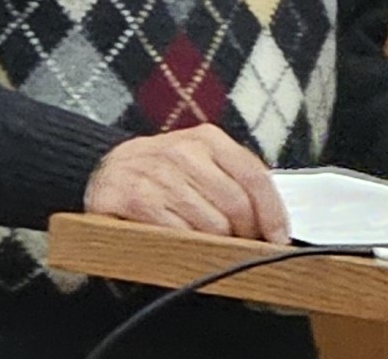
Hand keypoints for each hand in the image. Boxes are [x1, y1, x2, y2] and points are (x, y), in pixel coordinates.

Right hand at [84, 124, 289, 243]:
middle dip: (246, 234)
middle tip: (241, 248)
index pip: (254, 176)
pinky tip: (182, 245)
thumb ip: (234, 180)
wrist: (107, 168)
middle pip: (236, 204)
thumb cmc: (165, 171)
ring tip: (209, 247)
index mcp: (209, 139)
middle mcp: (184, 152)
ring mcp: (158, 174)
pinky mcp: (134, 199)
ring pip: (210, 224)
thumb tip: (271, 219)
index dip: (272, 211)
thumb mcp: (201, 162)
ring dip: (216, 245)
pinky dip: (186, 247)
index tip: (279, 238)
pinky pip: (178, 234)